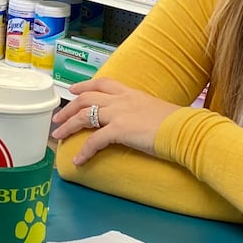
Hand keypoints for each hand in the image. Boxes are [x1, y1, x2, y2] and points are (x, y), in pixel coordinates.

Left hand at [50, 78, 179, 166]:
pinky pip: (95, 141)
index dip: (85, 85)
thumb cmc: (176, 124)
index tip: (74, 90)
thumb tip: (138, 121)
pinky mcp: (120, 130)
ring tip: (58, 137)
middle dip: (69, 108)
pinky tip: (78, 160)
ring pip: (84, 115)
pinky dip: (84, 151)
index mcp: (131, 93)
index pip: (103, 83)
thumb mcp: (155, 110)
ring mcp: (119, 113)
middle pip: (87, 98)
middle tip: (58, 118)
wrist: (184, 129)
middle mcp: (122, 100)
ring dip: (68, 126)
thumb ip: (142, 112)